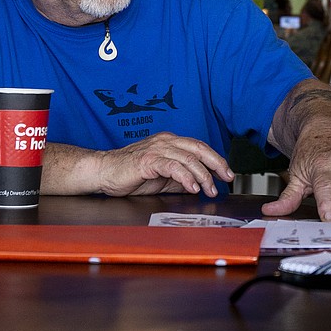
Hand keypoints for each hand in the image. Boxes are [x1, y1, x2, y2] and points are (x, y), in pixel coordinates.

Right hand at [93, 132, 232, 196]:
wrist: (103, 172)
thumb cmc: (130, 175)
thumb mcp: (163, 179)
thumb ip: (181, 179)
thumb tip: (200, 185)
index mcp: (170, 142)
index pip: (199, 148)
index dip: (216, 160)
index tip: (227, 173)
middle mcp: (165, 141)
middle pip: (199, 149)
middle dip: (216, 164)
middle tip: (227, 178)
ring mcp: (157, 149)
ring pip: (188, 158)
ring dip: (203, 175)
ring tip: (210, 189)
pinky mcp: (148, 160)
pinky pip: (173, 166)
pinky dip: (186, 177)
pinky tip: (192, 188)